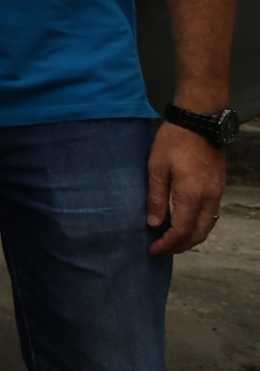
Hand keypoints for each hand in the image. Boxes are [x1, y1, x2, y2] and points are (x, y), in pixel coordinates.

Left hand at [147, 122, 225, 254]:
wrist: (199, 121)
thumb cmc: (174, 141)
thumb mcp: (157, 168)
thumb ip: (156, 198)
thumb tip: (154, 224)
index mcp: (192, 196)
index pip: (181, 231)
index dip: (167, 245)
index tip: (153, 249)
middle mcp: (209, 198)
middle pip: (198, 234)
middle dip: (180, 246)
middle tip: (162, 249)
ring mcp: (217, 193)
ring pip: (207, 226)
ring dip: (191, 237)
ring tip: (172, 239)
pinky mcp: (218, 186)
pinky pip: (211, 214)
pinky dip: (199, 225)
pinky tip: (185, 221)